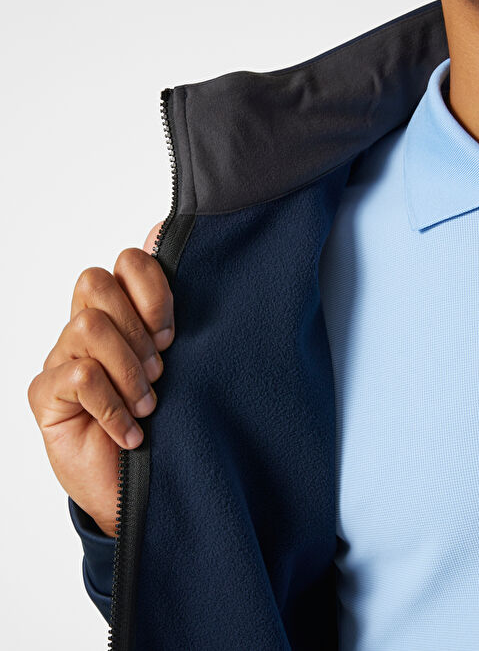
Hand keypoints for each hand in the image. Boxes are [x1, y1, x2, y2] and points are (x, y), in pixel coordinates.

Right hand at [27, 222, 172, 536]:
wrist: (141, 491)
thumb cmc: (168, 424)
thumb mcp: (185, 366)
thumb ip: (175, 314)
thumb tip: (168, 234)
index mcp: (123, 314)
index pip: (126, 262)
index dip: (152, 288)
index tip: (173, 334)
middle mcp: (88, 328)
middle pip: (95, 282)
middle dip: (137, 328)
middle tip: (161, 369)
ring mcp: (62, 358)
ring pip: (88, 324)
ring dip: (128, 370)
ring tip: (149, 406)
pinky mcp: (45, 394)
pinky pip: (79, 375)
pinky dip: (113, 406)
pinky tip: (131, 435)